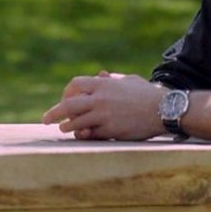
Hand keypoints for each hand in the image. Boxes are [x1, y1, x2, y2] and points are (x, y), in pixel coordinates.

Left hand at [41, 73, 164, 140]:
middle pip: (68, 105)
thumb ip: (111, 79)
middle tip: (46, 119)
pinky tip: (79, 135)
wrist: (164, 109)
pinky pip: (90, 134)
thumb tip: (100, 76)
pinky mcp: (111, 130)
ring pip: (76, 122)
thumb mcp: (128, 80)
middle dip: (54, 112)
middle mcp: (100, 99)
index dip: (67, 93)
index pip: (75, 84)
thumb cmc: (147, 94)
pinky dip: (83, 135)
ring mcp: (104, 115)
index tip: (66, 99)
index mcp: (103, 84)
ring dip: (66, 126)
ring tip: (62, 128)